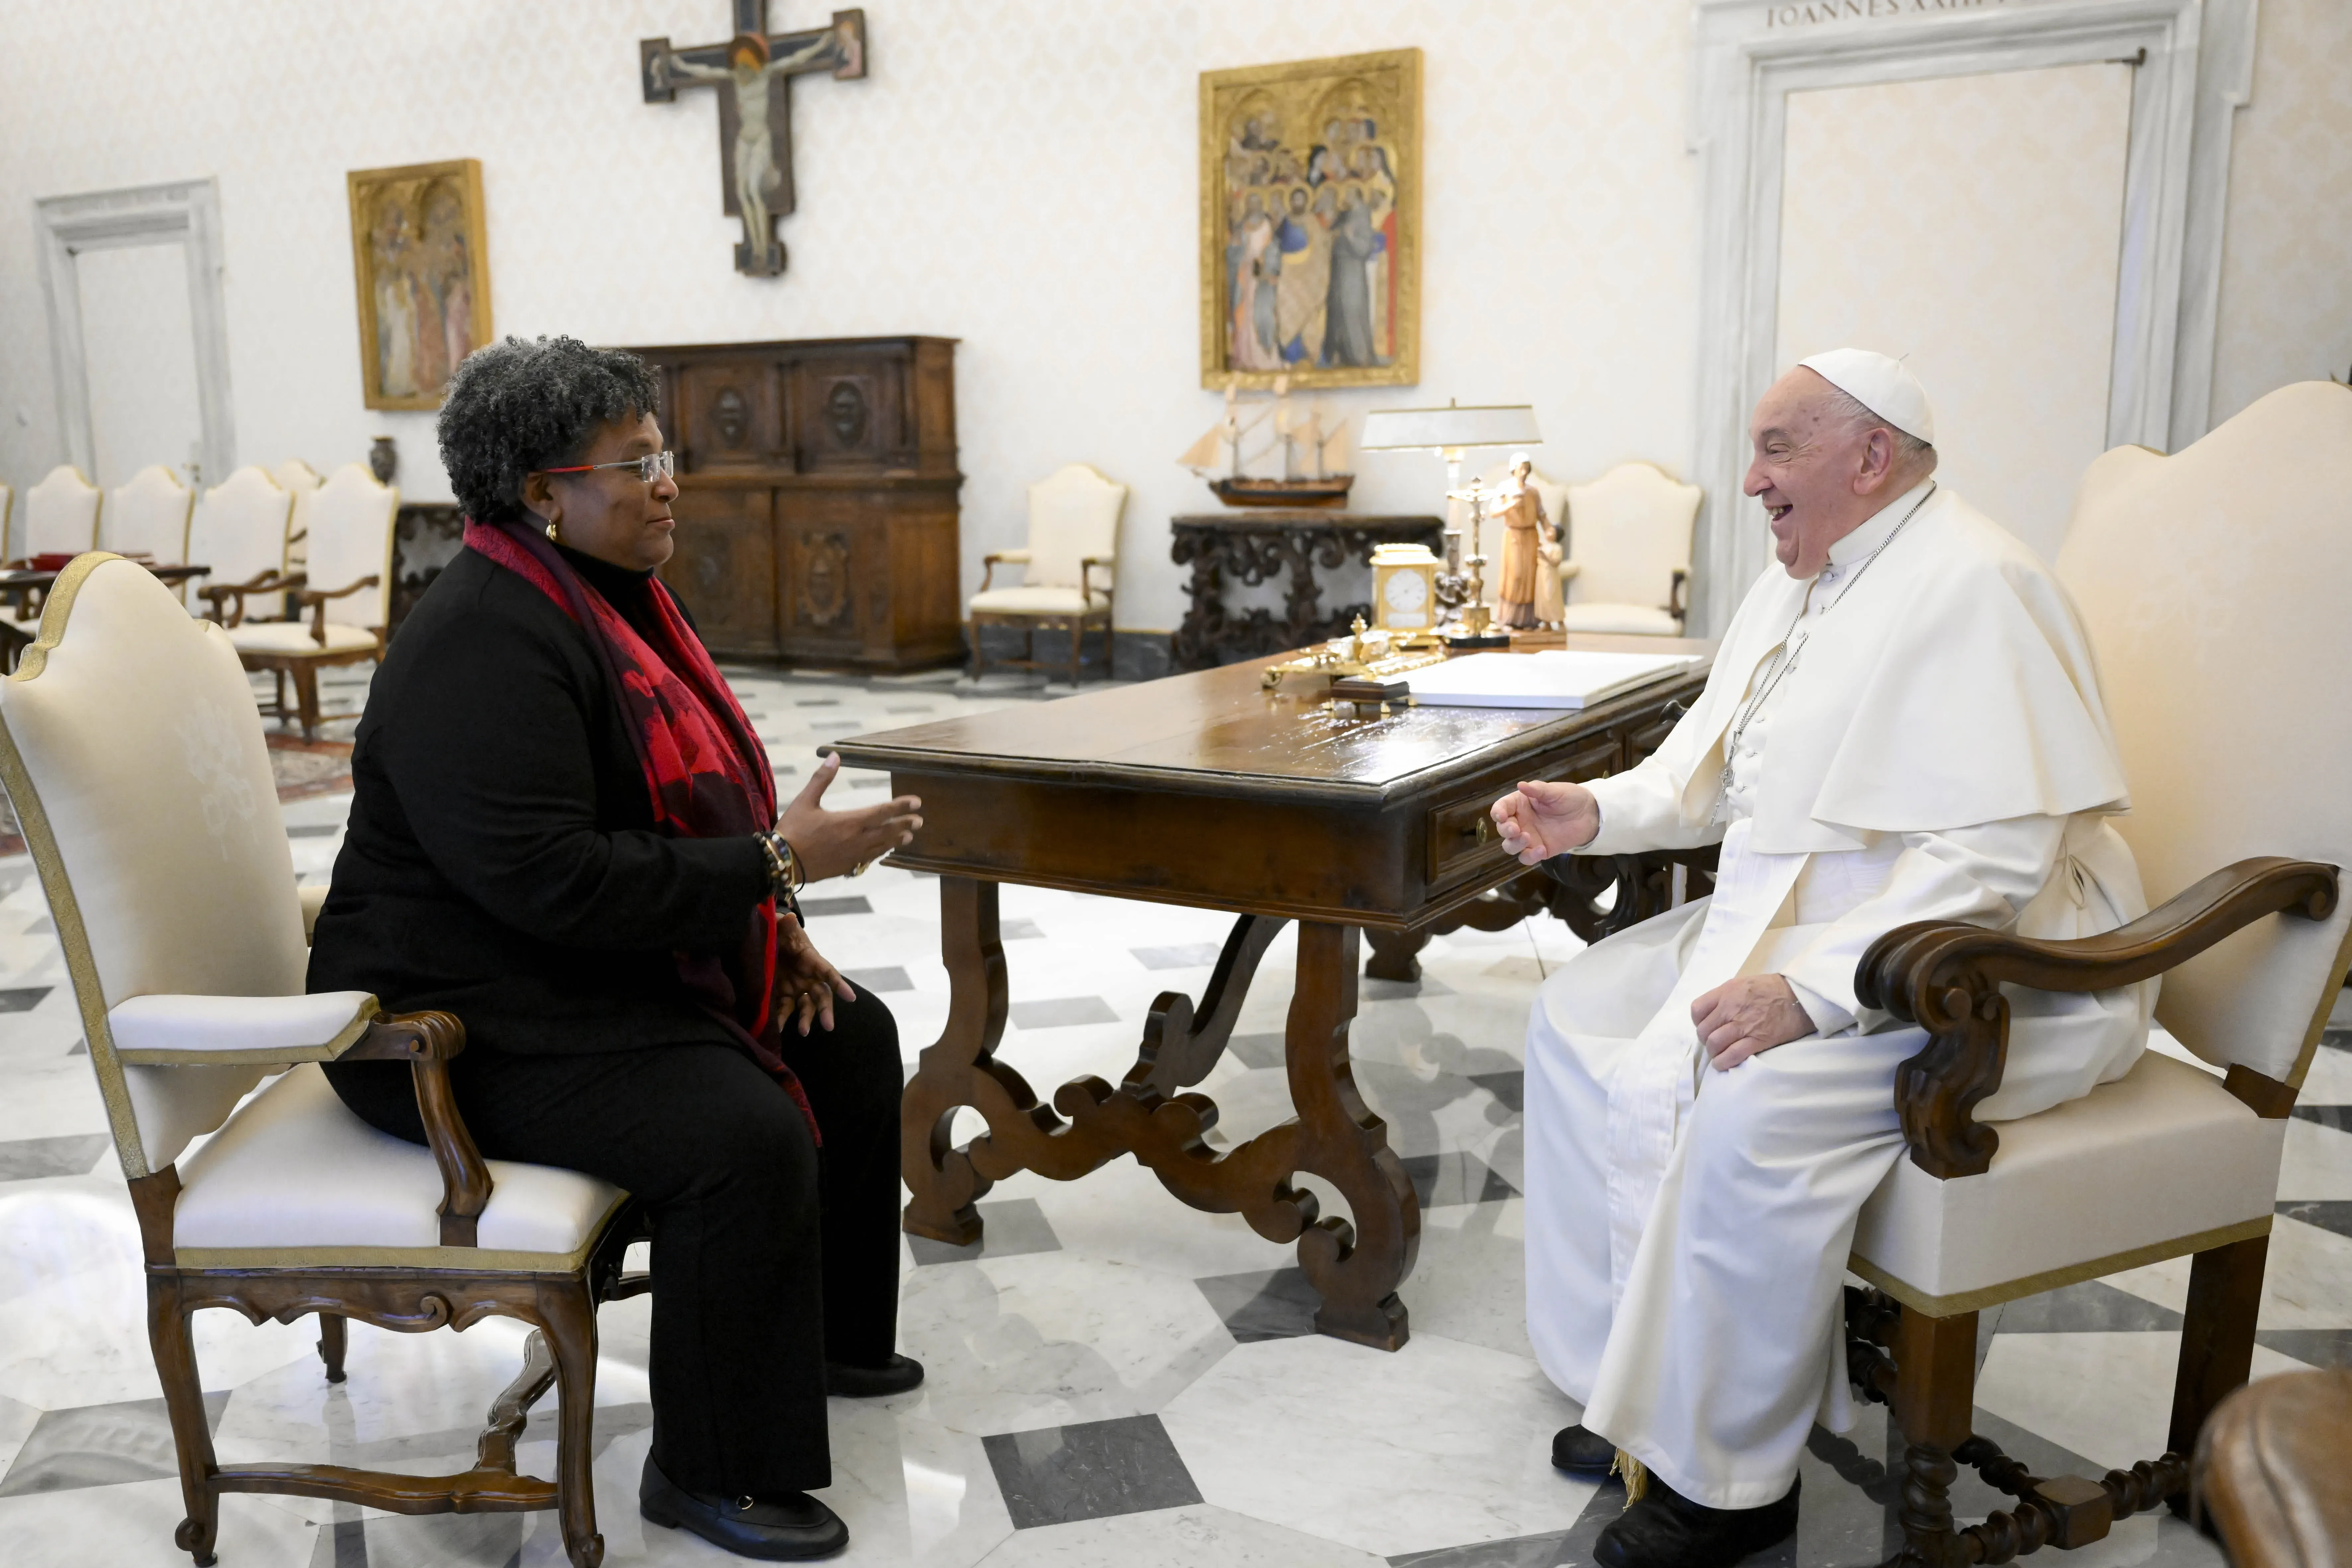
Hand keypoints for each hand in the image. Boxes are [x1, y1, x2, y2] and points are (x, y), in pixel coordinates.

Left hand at [775, 912, 854, 1035]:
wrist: (770, 942)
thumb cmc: (783, 934)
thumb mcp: (783, 928)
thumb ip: (785, 925)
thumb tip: (789, 917)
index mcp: (813, 961)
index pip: (829, 973)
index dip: (840, 985)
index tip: (851, 998)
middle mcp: (809, 978)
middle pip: (823, 996)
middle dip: (826, 1011)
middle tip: (829, 1026)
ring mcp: (798, 989)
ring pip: (806, 1007)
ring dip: (806, 1020)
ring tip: (803, 1032)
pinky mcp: (784, 996)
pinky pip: (785, 1010)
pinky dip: (782, 1020)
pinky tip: (776, 1029)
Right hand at [778, 752, 922, 881]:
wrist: (781, 862)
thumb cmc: (792, 830)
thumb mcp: (805, 800)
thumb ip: (822, 778)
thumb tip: (834, 756)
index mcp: (849, 822)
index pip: (882, 812)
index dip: (901, 806)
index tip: (917, 802)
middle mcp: (855, 840)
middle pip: (887, 831)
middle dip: (904, 825)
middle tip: (919, 821)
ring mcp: (852, 856)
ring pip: (880, 847)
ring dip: (895, 841)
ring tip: (907, 837)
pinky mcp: (845, 868)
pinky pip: (868, 860)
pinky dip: (879, 853)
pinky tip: (882, 851)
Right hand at [1491, 780, 1600, 864]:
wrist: (1588, 814)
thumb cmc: (1569, 797)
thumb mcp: (1554, 791)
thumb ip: (1537, 790)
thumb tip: (1520, 785)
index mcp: (1519, 804)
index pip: (1501, 808)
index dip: (1497, 812)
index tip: (1501, 816)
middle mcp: (1521, 821)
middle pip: (1503, 829)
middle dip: (1505, 830)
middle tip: (1516, 829)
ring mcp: (1529, 837)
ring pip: (1510, 846)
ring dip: (1514, 844)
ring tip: (1527, 838)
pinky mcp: (1539, 850)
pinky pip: (1527, 858)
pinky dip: (1530, 856)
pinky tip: (1541, 850)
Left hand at [1691, 974, 1814, 1070]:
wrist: (1800, 997)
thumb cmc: (1772, 989)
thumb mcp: (1744, 983)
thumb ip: (1726, 996)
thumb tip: (1714, 1011)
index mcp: (1726, 992)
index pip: (1697, 1009)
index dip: (1699, 1022)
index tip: (1706, 1027)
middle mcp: (1730, 1008)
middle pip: (1704, 1030)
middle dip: (1706, 1040)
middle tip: (1714, 1043)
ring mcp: (1743, 1025)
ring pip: (1714, 1044)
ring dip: (1714, 1053)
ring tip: (1719, 1055)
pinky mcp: (1757, 1040)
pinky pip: (1732, 1055)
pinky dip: (1723, 1063)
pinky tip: (1723, 1065)